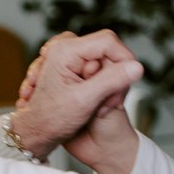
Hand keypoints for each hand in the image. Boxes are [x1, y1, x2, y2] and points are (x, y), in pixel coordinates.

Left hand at [14, 31, 142, 173]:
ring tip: (100, 107)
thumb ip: (111, 81)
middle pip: (107, 50)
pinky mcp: (70, 64)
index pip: (108, 41)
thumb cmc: (52, 120)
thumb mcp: (86, 101)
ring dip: (108, 83)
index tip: (131, 80)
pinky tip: (95, 103)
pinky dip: (100, 84)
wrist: (35, 132)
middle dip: (114, 75)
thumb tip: (137, 67)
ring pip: (103, 60)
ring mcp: (66, 55)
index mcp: (65, 50)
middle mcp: (64, 47)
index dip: (125, 59)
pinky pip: (96, 67)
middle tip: (110, 103)